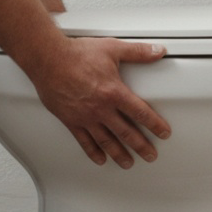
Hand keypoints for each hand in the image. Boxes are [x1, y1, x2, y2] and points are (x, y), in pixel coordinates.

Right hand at [29, 37, 171, 167]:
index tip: (163, 133)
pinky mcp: (71, 121)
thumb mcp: (112, 48)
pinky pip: (84, 141)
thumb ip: (138, 52)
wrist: (48, 60)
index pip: (141, 113)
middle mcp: (101, 109)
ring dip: (119, 154)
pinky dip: (93, 152)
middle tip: (150, 156)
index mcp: (114, 92)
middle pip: (126, 133)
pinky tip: (100, 159)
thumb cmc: (76, 54)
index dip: (155, 125)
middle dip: (141, 146)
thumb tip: (158, 51)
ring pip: (106, 142)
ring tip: (128, 163)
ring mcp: (85, 117)